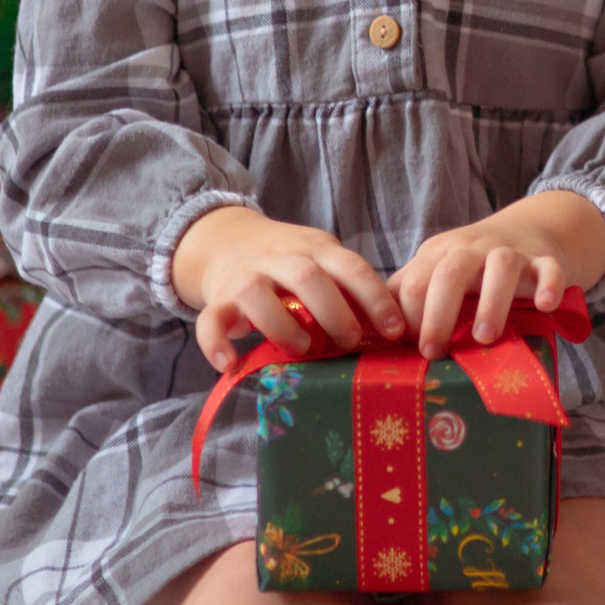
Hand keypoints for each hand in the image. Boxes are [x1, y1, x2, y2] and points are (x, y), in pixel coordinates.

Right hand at [170, 205, 403, 370]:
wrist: (226, 239)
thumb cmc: (290, 261)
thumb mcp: (322, 260)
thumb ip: (348, 286)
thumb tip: (393, 329)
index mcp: (316, 249)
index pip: (351, 267)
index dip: (375, 298)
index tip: (394, 330)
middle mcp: (281, 258)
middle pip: (307, 276)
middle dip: (332, 310)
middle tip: (350, 340)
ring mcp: (246, 276)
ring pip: (256, 293)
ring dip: (280, 323)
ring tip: (300, 349)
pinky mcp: (217, 298)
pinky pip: (210, 320)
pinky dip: (216, 343)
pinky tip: (229, 365)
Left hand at [390, 191, 604, 359]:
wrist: (527, 231)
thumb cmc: (471, 266)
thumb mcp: (435, 272)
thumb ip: (406, 294)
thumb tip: (364, 328)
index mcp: (439, 255)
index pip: (414, 282)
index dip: (409, 317)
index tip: (409, 350)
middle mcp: (472, 249)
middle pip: (450, 273)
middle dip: (438, 314)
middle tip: (433, 352)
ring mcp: (510, 252)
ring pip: (500, 266)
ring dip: (491, 301)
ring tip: (485, 337)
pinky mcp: (544, 260)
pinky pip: (549, 268)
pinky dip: (548, 284)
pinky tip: (544, 305)